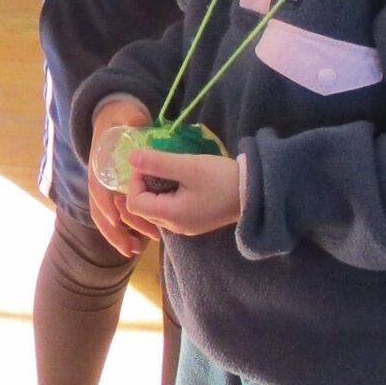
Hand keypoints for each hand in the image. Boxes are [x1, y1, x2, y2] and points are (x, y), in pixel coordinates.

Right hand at [86, 98, 154, 259]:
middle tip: (131, 248)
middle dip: (114, 231)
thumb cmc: (118, 117)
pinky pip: (116, 216)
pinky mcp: (114, 194)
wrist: (112, 118)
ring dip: (120, 236)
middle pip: (102, 211)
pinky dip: (124, 230)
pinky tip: (138, 243)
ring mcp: (105, 189)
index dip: (106, 204)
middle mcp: (98, 181)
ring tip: (136, 251)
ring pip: (108, 218)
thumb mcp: (124, 113)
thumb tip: (137, 120)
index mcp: (98, 165)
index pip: (98, 188)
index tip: (116, 219)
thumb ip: (130, 116)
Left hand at [125, 144, 242, 237]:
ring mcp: (184, 227)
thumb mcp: (188, 166)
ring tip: (169, 171)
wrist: (255, 192)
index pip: (134, 203)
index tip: (149, 163)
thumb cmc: (221, 178)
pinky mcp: (193, 222)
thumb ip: (157, 162)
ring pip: (155, 209)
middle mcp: (174, 227)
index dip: (135, 181)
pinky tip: (179, 181)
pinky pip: (168, 210)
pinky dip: (166, 195)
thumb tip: (130, 157)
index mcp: (171, 216)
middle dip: (144, 184)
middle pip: (143, 208)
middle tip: (158, 164)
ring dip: (155, 189)